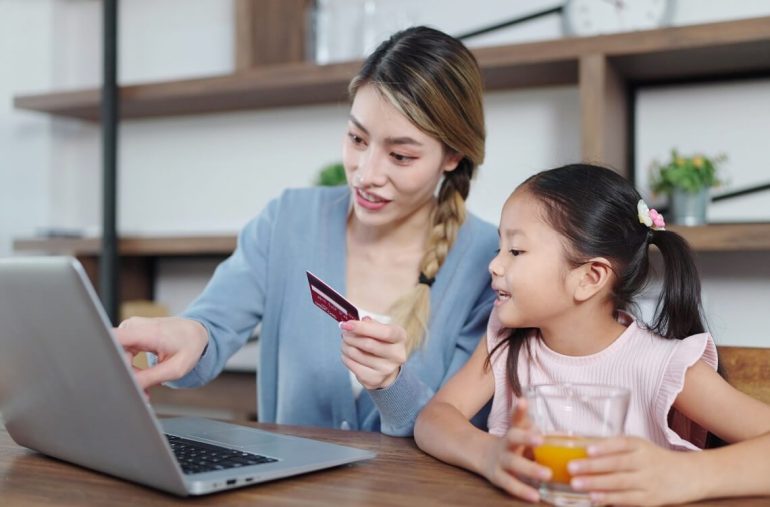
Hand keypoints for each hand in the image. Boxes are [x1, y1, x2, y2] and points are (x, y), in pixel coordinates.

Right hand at [115, 316, 208, 389]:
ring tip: (147, 386)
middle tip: (142, 390)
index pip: (113, 339)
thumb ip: (150, 378)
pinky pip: (122, 354)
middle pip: (115, 353)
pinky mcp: (131, 335)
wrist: (195, 333)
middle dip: (126, 374)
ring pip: (118, 356)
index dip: (111, 360)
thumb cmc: (189, 346)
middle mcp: (136, 327)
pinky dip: (132, 368)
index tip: (124, 377)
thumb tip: (130, 385)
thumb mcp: (175, 368)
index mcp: (148, 332)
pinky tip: (144, 377)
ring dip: (130, 373)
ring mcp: (131, 329)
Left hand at [339, 318, 406, 389]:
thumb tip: (351, 325)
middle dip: (351, 337)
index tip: (346, 324)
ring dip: (346, 347)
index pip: (384, 332)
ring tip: (344, 343)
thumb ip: (369, 324)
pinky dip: (346, 358)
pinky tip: (346, 354)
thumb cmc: (382, 343)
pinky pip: (353, 366)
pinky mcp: (375, 380)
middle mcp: (397, 355)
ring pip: (358, 355)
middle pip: (368, 344)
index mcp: (400, 337)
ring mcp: (386, 369)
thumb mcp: (381, 329)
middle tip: (343, 333)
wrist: (388, 368)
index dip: (363, 328)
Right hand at [480, 398, 550, 502]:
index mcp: (513, 431)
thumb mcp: (520, 433)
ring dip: (530, 469)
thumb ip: (536, 430)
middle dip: (525, 437)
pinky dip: (522, 491)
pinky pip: (510, 484)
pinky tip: (535, 497)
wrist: (482, 455)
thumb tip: (565, 432)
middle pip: (513, 437)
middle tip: (541, 439)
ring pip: (513, 463)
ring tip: (548, 475)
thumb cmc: (512, 444)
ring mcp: (500, 460)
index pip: (515, 417)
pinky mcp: (497, 477)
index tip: (523, 401)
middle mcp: (505, 443)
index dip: (519, 410)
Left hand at [568, 436, 699, 505]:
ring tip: (577, 484)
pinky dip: (610, 499)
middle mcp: (645, 462)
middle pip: (618, 464)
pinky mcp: (650, 499)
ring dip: (597, 484)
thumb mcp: (639, 447)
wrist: (689, 475)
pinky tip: (595, 498)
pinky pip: (627, 499)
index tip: (588, 449)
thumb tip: (581, 450)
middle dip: (593, 467)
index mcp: (640, 445)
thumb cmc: (654, 459)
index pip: (622, 444)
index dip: (605, 447)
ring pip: (620, 483)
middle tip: (572, 468)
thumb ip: (615, 448)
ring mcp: (649, 482)